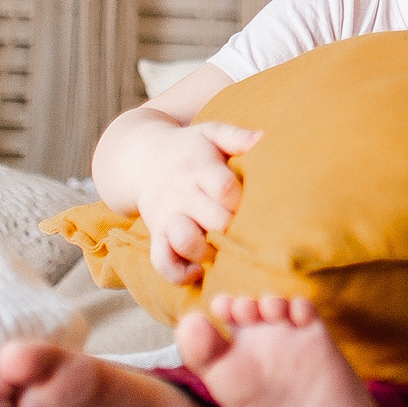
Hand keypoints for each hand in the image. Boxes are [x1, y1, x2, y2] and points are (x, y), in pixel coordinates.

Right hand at [134, 120, 262, 283]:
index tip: (257, 203)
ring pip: (186, 243)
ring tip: (223, 247)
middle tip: (247, 229)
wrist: (142, 159)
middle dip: (235, 229)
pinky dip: (180, 274)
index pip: (225, 188)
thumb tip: (265, 138)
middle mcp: (181, 194)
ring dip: (210, 252)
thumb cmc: (189, 148)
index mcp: (199, 168)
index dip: (244, 200)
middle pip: (215, 220)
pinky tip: (199, 270)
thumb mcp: (211, 132)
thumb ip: (237, 135)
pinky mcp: (156, 236)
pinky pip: (162, 263)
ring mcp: (167, 218)